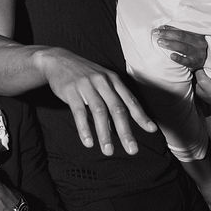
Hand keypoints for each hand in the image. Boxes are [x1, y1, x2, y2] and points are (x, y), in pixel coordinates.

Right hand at [40, 49, 155, 154]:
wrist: (58, 60)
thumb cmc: (84, 75)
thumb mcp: (101, 82)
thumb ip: (111, 102)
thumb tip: (118, 128)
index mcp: (113, 80)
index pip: (130, 101)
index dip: (141, 116)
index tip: (152, 130)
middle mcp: (102, 82)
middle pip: (117, 109)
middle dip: (126, 131)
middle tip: (132, 150)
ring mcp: (86, 85)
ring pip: (99, 112)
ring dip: (105, 134)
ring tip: (108, 151)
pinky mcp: (71, 91)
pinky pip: (79, 112)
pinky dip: (84, 128)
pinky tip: (88, 142)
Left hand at [153, 25, 207, 71]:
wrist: (203, 61)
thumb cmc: (193, 47)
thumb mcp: (189, 38)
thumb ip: (178, 32)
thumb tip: (162, 27)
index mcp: (197, 34)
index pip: (182, 29)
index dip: (170, 27)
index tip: (159, 27)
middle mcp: (199, 43)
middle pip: (182, 36)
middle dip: (168, 34)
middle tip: (157, 33)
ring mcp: (197, 53)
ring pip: (183, 47)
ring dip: (170, 44)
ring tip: (160, 42)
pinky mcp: (195, 63)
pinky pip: (186, 61)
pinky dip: (179, 58)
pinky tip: (171, 56)